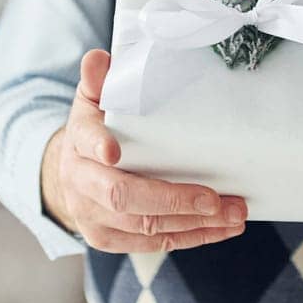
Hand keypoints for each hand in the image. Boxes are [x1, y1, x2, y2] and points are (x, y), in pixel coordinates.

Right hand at [41, 49, 248, 252]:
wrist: (69, 176)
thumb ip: (98, 81)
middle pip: (122, 196)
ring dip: (194, 222)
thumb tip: (99, 58)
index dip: (98, 146)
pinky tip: (219, 228)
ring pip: (144, 226)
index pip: (84, 141)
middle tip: (214, 198)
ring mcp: (93, 217)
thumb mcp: (91, 101)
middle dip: (172, 199)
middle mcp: (80, 183)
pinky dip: (190, 237)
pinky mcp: (109, 240)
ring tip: (234, 213)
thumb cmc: (92, 133)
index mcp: (76, 143)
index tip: (114, 152)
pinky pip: (152, 244)